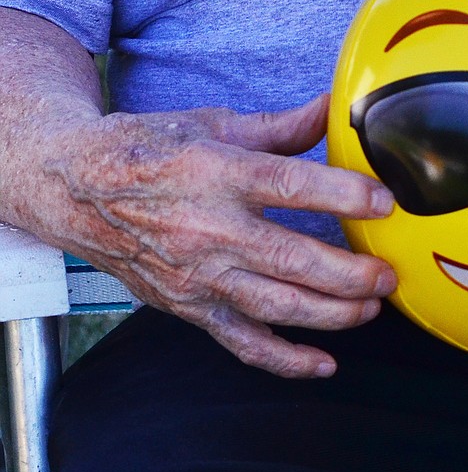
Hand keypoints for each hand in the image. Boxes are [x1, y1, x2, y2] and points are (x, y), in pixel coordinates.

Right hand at [34, 92, 394, 378]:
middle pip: (290, 258)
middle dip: (349, 273)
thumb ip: (280, 126)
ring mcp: (197, 275)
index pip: (288, 186)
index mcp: (216, 173)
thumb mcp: (213, 123)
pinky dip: (284, 360)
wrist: (74, 188)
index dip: (342, 194)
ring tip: (372, 307)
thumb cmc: (147, 148)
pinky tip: (324, 363)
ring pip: (274, 306)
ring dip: (330, 313)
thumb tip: (333, 108)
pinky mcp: (188, 306)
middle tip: (388, 273)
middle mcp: (207, 229)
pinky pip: (241, 342)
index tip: (385, 201)